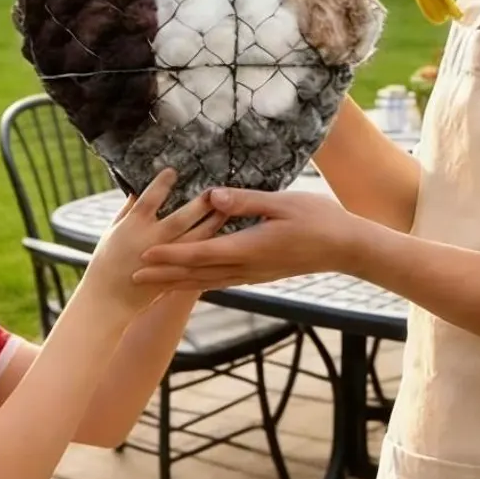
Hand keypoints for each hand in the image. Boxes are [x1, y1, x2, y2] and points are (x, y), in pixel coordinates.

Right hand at [80, 169, 227, 316]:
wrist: (108, 299)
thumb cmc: (106, 261)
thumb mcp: (112, 230)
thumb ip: (127, 210)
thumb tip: (136, 188)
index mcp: (133, 227)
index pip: (149, 200)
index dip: (161, 184)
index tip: (173, 170)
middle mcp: (150, 242)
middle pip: (179, 220)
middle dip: (198, 205)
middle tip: (215, 190)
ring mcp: (163, 260)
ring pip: (193, 239)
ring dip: (212, 224)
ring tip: (229, 209)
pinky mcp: (173, 275)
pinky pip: (197, 259)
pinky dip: (211, 247)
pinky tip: (225, 236)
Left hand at [132, 187, 361, 290]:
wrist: (345, 247)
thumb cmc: (317, 218)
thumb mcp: (282, 202)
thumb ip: (246, 200)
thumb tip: (212, 196)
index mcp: (250, 247)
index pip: (201, 252)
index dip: (171, 253)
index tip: (144, 253)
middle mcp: (247, 266)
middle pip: (197, 273)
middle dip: (164, 274)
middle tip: (134, 276)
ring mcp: (254, 274)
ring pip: (207, 281)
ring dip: (178, 281)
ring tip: (153, 282)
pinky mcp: (260, 274)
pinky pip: (221, 280)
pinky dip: (199, 282)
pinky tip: (190, 281)